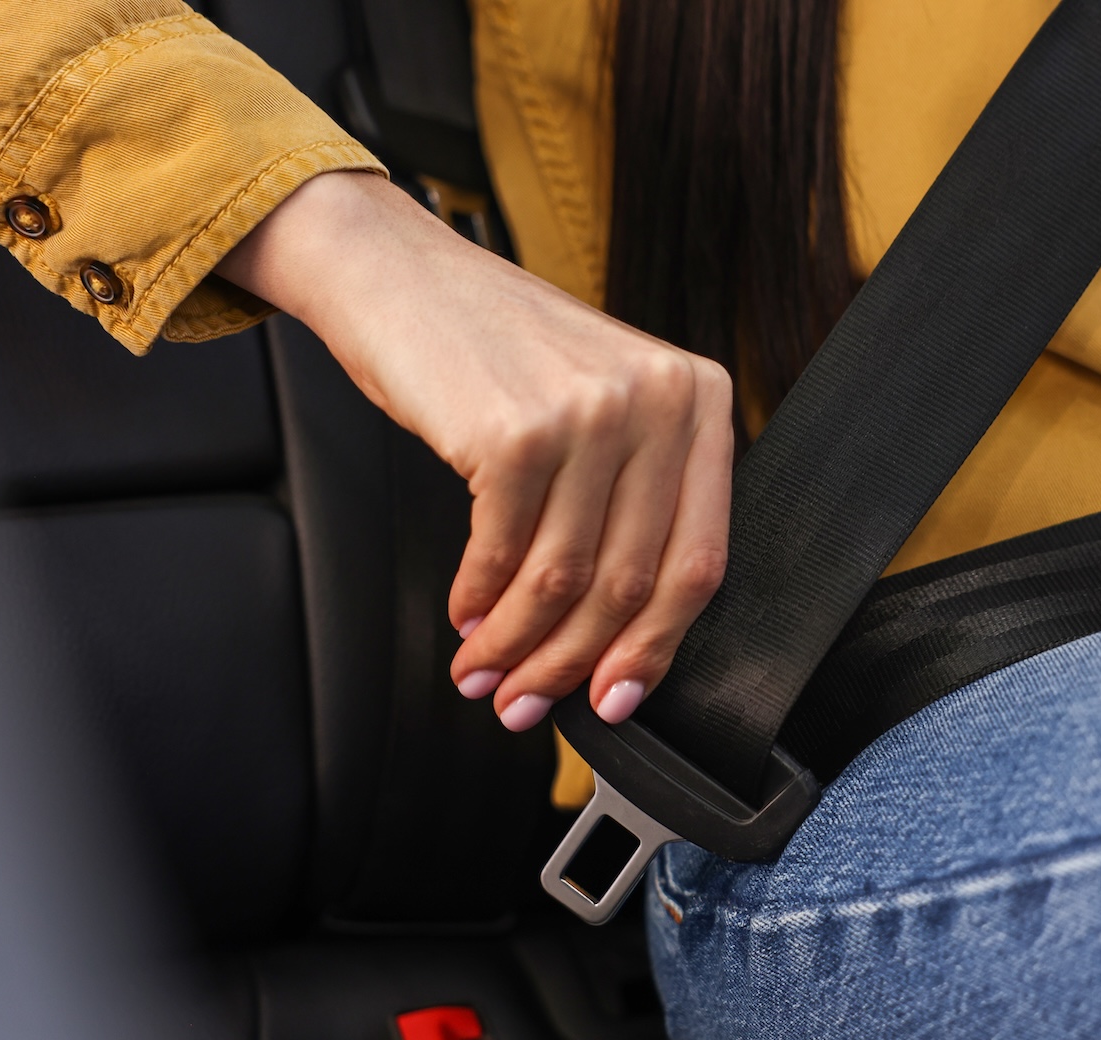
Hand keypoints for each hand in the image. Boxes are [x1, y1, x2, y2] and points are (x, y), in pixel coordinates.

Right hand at [217, 171, 732, 729]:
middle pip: (630, 583)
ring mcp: (590, 412)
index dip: (655, 649)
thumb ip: (635, 497)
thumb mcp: (604, 403)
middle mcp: (659, 400)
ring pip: (563, 579)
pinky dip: (480, 603)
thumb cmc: (498, 350)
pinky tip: (465, 619)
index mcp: (701, 400)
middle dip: (572, 664)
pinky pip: (503, 554)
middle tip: (529, 704)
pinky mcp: (516, 429)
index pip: (699, 560)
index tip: (618, 699)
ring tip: (485, 675)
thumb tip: (618, 641)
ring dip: (517, 647)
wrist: (399, 274)